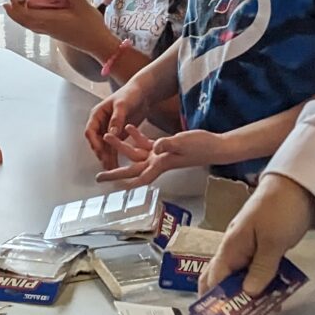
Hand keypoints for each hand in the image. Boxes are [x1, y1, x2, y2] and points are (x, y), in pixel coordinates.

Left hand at [3, 0, 116, 53]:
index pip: (27, 15)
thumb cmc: (91, 26)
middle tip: (9, 0)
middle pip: (24, 21)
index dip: (16, 7)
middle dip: (14, 11)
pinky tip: (31, 14)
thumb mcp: (82, 3)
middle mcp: (47, 27)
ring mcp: (50, 32)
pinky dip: (28, 20)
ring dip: (19, 16)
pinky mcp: (54, 33)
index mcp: (51, 20)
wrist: (98, 43)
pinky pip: (35, 26)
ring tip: (14, 6)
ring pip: (28, 25)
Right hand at [84, 81, 150, 167]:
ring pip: (105, 147)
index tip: (100, 152)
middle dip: (101, 154)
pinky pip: (114, 147)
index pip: (90, 131)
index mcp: (97, 114)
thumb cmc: (131, 94)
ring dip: (107, 158)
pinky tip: (118, 165)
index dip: (94, 143)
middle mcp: (101, 123)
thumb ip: (117, 119)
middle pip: (97, 142)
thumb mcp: (123, 105)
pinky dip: (115, 156)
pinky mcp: (118, 135)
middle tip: (107, 166)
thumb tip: (111, 133)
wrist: (143, 93)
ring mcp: (109, 130)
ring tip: (112, 170)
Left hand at [95, 127, 222, 186]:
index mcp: (161, 163)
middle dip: (115, 171)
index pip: (139, 177)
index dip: (123, 182)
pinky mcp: (166, 148)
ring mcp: (161, 155)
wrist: (216, 146)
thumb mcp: (183, 142)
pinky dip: (137, 137)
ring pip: (136, 153)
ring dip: (122, 146)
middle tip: (99, 175)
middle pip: (132, 169)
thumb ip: (167, 144)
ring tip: (109, 137)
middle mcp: (158, 162)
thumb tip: (154, 147)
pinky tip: (130, 128)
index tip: (110, 186)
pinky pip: (146, 144)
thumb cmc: (201, 146)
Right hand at [205, 173, 314, 294]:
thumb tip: (247, 294)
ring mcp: (250, 247)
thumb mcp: (273, 242)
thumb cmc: (281, 210)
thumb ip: (261, 269)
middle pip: (224, 279)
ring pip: (243, 276)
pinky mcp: (265, 246)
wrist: (299, 184)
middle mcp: (235, 249)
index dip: (213, 300)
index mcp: (231, 246)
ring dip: (250, 294)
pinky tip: (275, 294)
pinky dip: (264, 282)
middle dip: (230, 300)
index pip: (212, 279)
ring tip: (265, 311)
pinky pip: (258, 270)